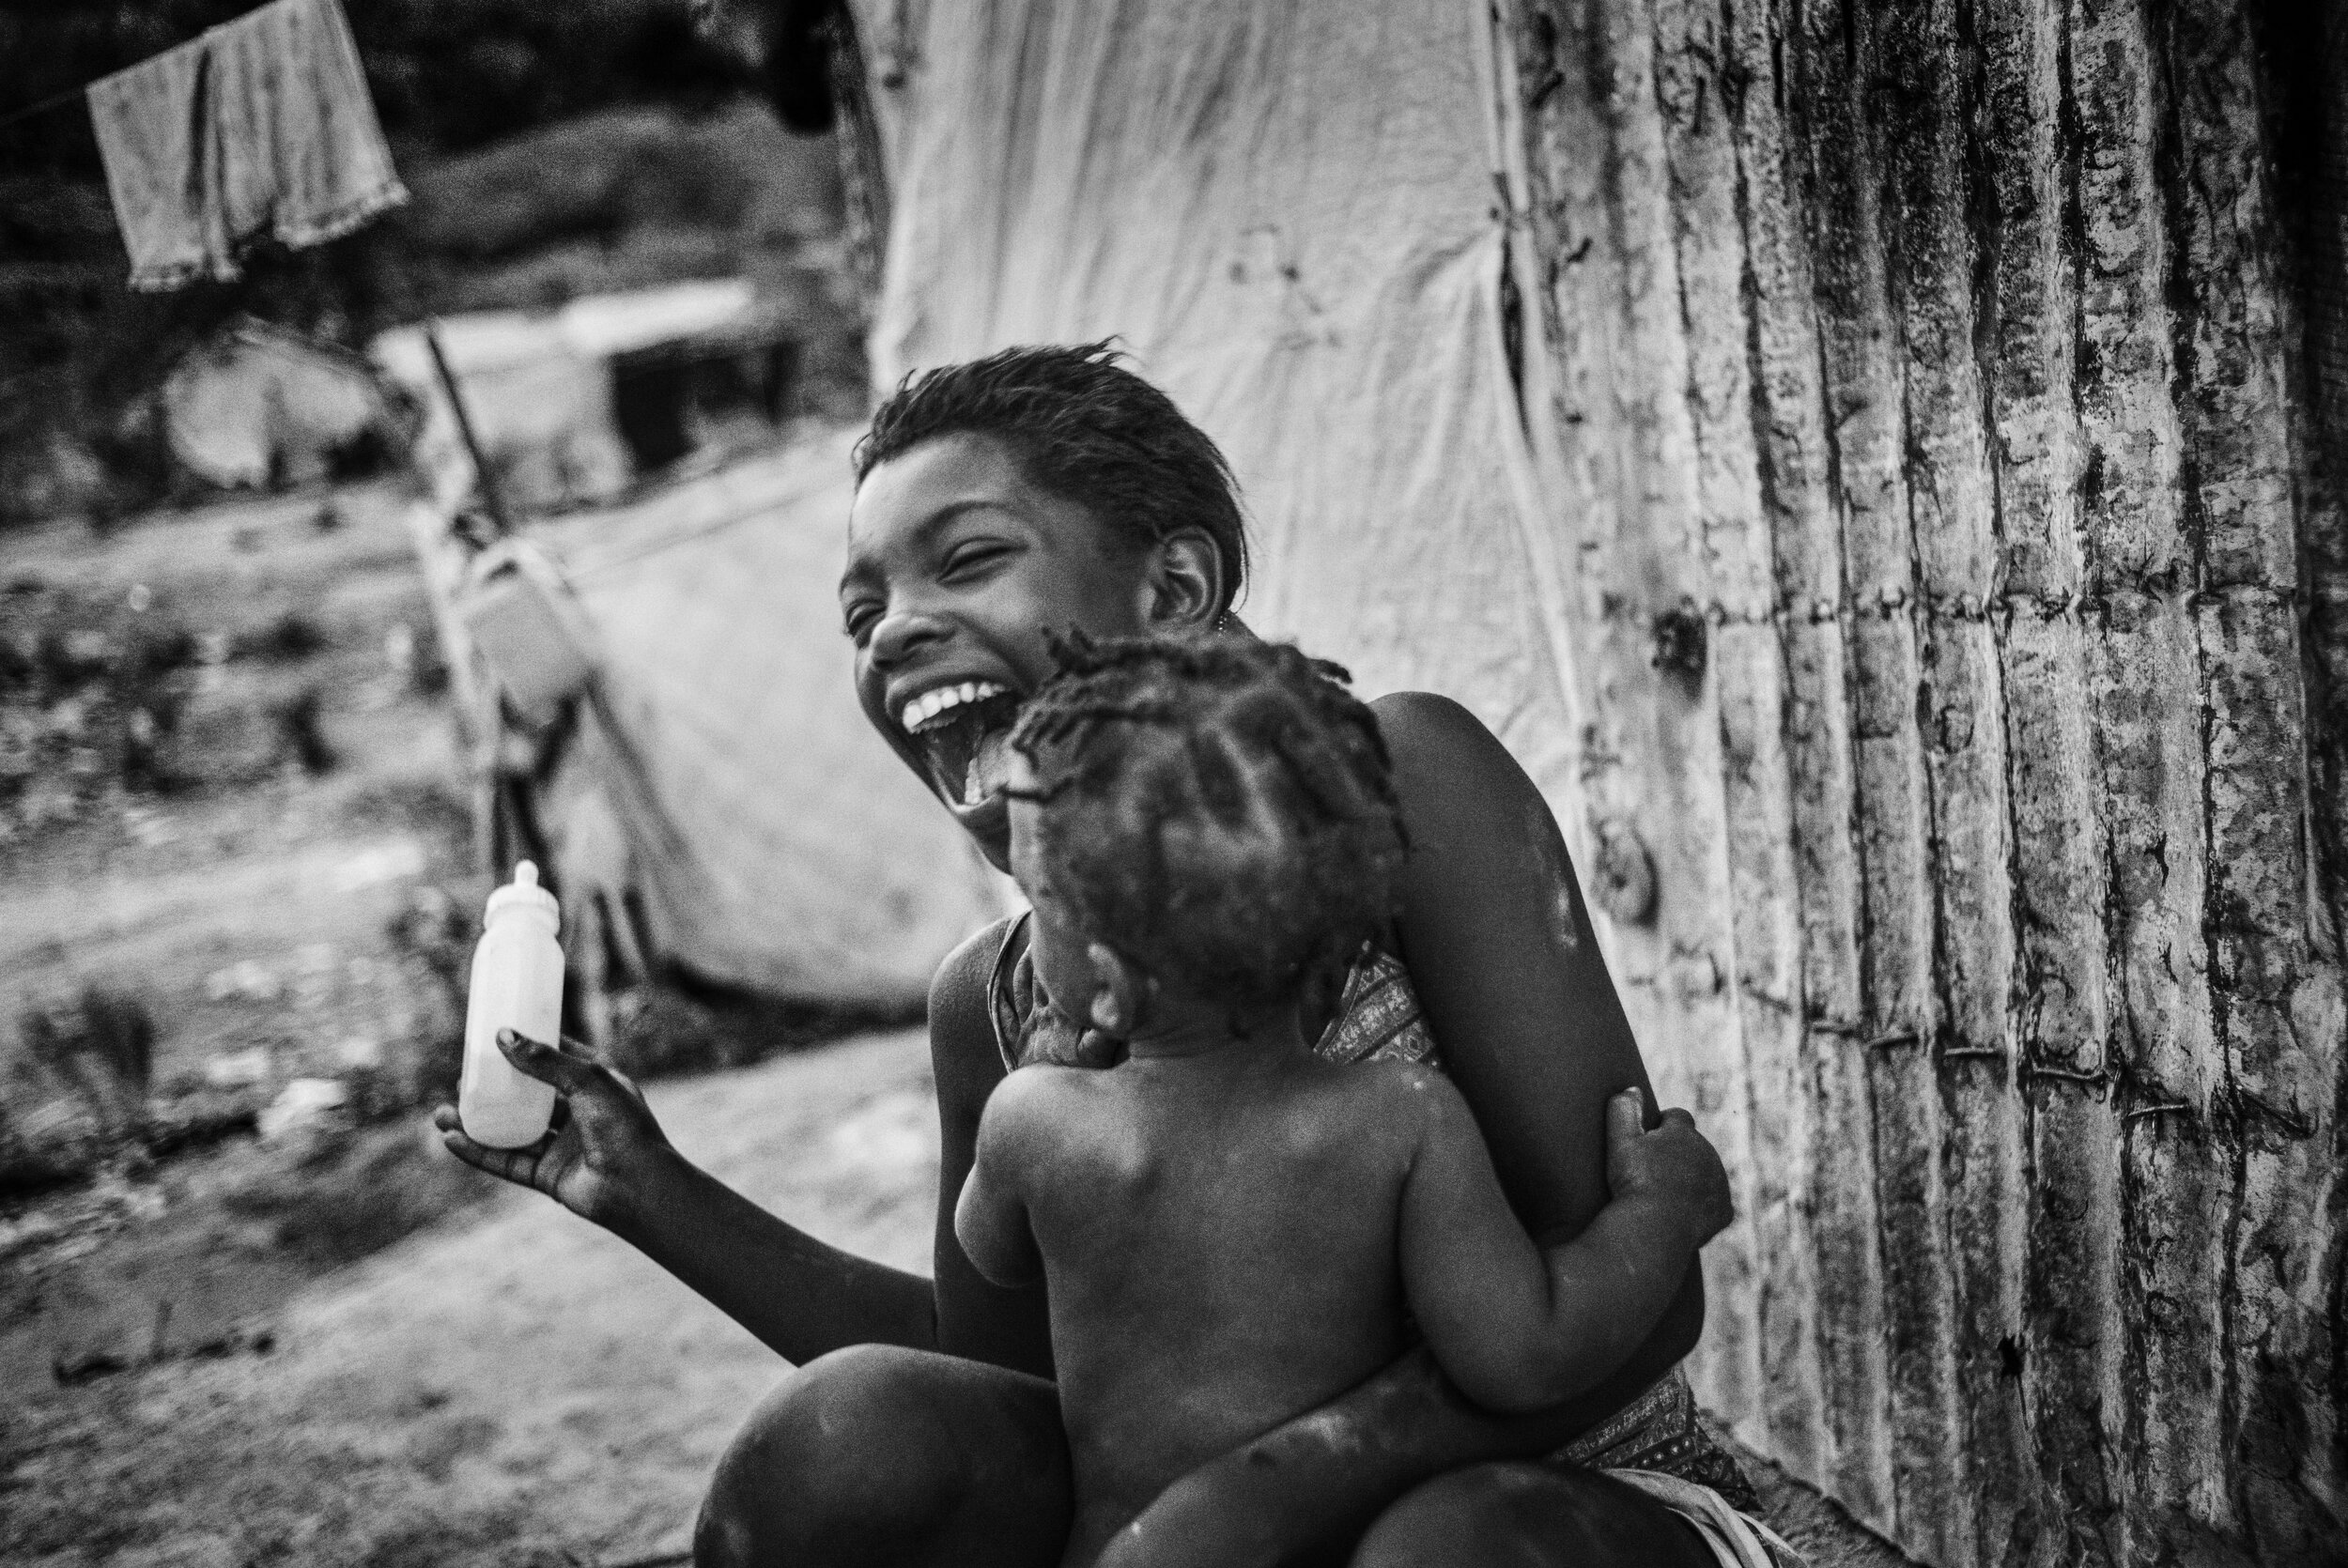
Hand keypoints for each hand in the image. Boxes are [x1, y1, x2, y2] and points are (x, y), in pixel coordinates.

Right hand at [432, 1030, 671, 1227]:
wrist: (639, 1189)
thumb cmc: (624, 1129)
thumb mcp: (588, 1082)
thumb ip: (546, 1061)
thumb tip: (504, 1036)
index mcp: (597, 1084)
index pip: (558, 1057)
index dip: (529, 1046)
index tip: (495, 1034)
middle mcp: (579, 1113)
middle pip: (527, 1095)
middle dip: (493, 1087)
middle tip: (462, 1078)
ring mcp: (563, 1145)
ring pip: (511, 1130)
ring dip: (477, 1122)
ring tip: (441, 1113)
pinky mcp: (549, 1175)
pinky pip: (506, 1161)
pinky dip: (479, 1152)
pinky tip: (452, 1140)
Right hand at [1603, 1087, 1731, 1248]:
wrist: (1656, 1227)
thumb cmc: (1634, 1182)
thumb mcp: (1620, 1142)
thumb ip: (1623, 1110)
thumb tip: (1632, 1090)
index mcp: (1684, 1133)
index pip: (1677, 1117)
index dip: (1663, 1125)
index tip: (1649, 1137)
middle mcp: (1708, 1153)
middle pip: (1693, 1146)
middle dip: (1678, 1153)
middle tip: (1652, 1170)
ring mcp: (1719, 1183)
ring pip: (1706, 1173)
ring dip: (1691, 1179)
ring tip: (1665, 1194)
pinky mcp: (1724, 1210)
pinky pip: (1714, 1203)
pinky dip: (1701, 1206)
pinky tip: (1682, 1214)